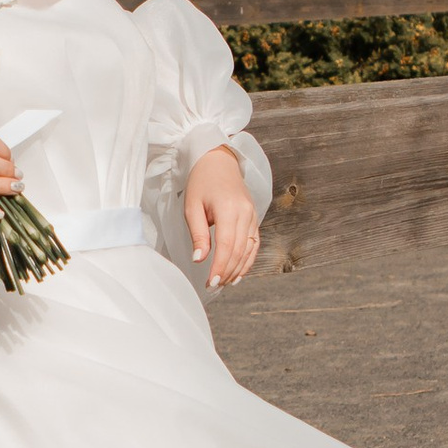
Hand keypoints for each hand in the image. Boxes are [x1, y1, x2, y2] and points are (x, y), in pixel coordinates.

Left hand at [184, 146, 260, 289]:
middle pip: (239, 250)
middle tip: (213, 286)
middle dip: (227, 271)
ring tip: (224, 283)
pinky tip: (238, 273)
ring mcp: (253, 216)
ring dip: (238, 269)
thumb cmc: (202, 182)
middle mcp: (245, 213)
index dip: (220, 266)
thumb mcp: (192, 207)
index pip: (227, 245)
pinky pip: (254, 244)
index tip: (211, 282)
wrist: (219, 161)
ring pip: (249, 250)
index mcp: (229, 209)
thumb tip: (199, 260)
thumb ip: (198, 234)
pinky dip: (247, 260)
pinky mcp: (254, 218)